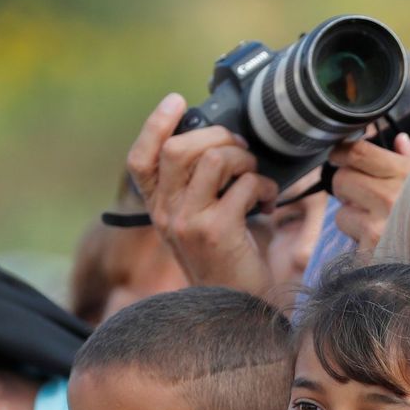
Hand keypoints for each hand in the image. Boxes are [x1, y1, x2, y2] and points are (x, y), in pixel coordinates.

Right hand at [126, 93, 277, 294]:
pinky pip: (244, 184)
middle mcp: (167, 214)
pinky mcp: (216, 230)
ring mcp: (188, 222)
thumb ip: (197, 186)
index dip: (154, 125)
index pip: (140, 160)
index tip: (176, 101)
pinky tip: (269, 201)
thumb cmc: (226, 260)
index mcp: (159, 208)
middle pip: (178, 149)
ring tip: (256, 176)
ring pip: (214, 159)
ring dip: (244, 159)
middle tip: (240, 149)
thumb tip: (221, 140)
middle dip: (218, 135)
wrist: (239, 308)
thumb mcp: (199, 221)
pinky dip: (264, 186)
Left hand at [328, 134, 409, 256]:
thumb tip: (400, 141)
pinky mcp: (371, 251)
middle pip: (341, 179)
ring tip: (376, 225)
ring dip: (353, 220)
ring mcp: (379, 225)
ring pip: (341, 214)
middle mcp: (390, 196)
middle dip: (346, 188)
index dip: (341, 153)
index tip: (338, 157)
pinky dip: (360, 243)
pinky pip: (350, 241)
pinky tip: (382, 245)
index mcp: (405, 174)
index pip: (358, 153)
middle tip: (360, 197)